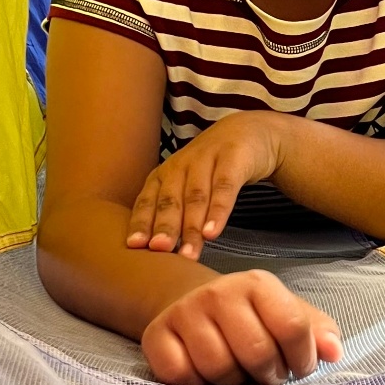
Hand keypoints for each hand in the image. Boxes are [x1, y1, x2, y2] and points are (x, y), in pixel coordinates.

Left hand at [126, 112, 288, 257]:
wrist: (249, 131)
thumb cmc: (212, 167)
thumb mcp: (188, 184)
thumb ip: (175, 212)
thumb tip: (158, 253)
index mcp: (164, 174)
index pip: (148, 200)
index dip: (141, 222)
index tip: (135, 246)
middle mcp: (181, 165)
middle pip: (170, 200)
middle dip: (164, 227)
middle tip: (159, 250)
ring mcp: (207, 160)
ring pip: (196, 197)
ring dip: (191, 227)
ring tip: (188, 254)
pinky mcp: (233, 159)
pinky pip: (224, 188)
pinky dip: (218, 211)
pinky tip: (213, 232)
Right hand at [141, 271, 342, 384]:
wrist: (194, 306)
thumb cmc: (252, 319)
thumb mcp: (289, 316)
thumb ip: (318, 333)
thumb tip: (334, 353)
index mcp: (258, 284)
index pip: (292, 327)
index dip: (301, 359)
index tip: (298, 368)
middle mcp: (219, 292)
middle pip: (256, 352)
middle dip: (268, 376)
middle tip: (265, 376)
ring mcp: (185, 312)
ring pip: (218, 369)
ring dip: (233, 383)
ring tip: (237, 373)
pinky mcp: (156, 336)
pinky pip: (181, 376)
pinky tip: (205, 375)